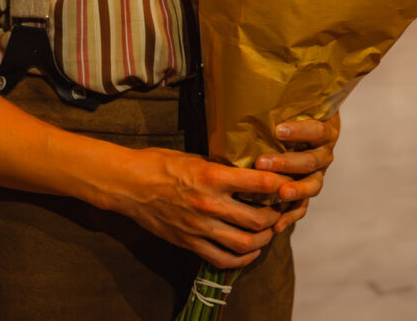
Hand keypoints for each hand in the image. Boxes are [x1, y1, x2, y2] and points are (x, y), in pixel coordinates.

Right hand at [105, 147, 290, 268]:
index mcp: (212, 176)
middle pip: (258, 218)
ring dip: (264, 239)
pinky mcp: (190, 243)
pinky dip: (243, 259)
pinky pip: (223, 259)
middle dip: (275, 215)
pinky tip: (250, 251)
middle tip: (280, 209)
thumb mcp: (195, 157)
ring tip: (268, 230)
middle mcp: (209, 204)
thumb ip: (222, 168)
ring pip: (245, 243)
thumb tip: (250, 172)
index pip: (260, 184)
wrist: (128, 185)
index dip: (281, 184)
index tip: (288, 182)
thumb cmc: (160, 163)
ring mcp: (199, 228)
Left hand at [254, 113, 339, 231]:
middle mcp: (324, 153)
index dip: (300, 130)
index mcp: (323, 129)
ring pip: (313, 185)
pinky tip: (277, 225)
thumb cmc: (285, 117)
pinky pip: (302, 207)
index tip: (278, 129)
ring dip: (295, 189)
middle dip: (288, 162)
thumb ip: (277, 104)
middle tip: (263, 162)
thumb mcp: (287, 108)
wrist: (295, 133)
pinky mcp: (306, 193)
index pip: (317, 130)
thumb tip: (248, 87)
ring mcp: (317, 175)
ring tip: (280, 193)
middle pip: (312, 160)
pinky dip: (290, 216)